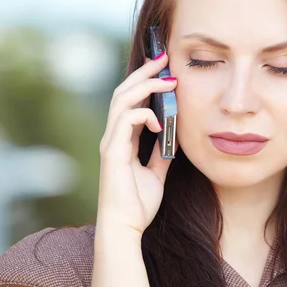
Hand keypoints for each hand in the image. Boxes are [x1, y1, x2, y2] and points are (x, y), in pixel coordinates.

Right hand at [97, 52, 176, 234]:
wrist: (126, 228)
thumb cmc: (138, 204)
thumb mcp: (157, 173)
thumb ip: (163, 154)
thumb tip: (175, 137)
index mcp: (124, 139)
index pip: (132, 101)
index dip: (145, 81)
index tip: (164, 67)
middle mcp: (114, 136)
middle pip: (124, 92)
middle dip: (144, 72)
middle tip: (164, 58)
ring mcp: (111, 142)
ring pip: (122, 100)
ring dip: (146, 85)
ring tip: (168, 79)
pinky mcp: (113, 152)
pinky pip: (125, 121)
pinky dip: (144, 115)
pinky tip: (159, 122)